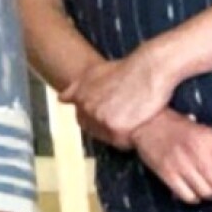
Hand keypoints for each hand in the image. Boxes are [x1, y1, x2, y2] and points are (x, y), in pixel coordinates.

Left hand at [59, 50, 175, 146]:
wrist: (150, 68)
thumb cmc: (128, 69)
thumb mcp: (96, 73)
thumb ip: (77, 87)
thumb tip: (61, 98)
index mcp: (79, 97)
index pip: (82, 119)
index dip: (98, 119)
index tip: (112, 115)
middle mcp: (85, 108)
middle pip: (95, 129)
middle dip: (110, 126)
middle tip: (127, 116)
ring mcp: (99, 119)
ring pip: (108, 136)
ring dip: (121, 132)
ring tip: (134, 116)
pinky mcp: (115, 128)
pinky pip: (121, 142)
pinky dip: (130, 138)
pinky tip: (138, 124)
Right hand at [131, 114, 211, 204]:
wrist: (148, 123)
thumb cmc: (183, 129)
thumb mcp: (211, 136)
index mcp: (211, 139)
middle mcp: (197, 152)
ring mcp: (180, 164)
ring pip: (207, 194)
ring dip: (208, 193)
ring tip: (203, 182)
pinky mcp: (166, 173)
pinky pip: (188, 197)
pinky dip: (193, 197)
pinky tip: (191, 188)